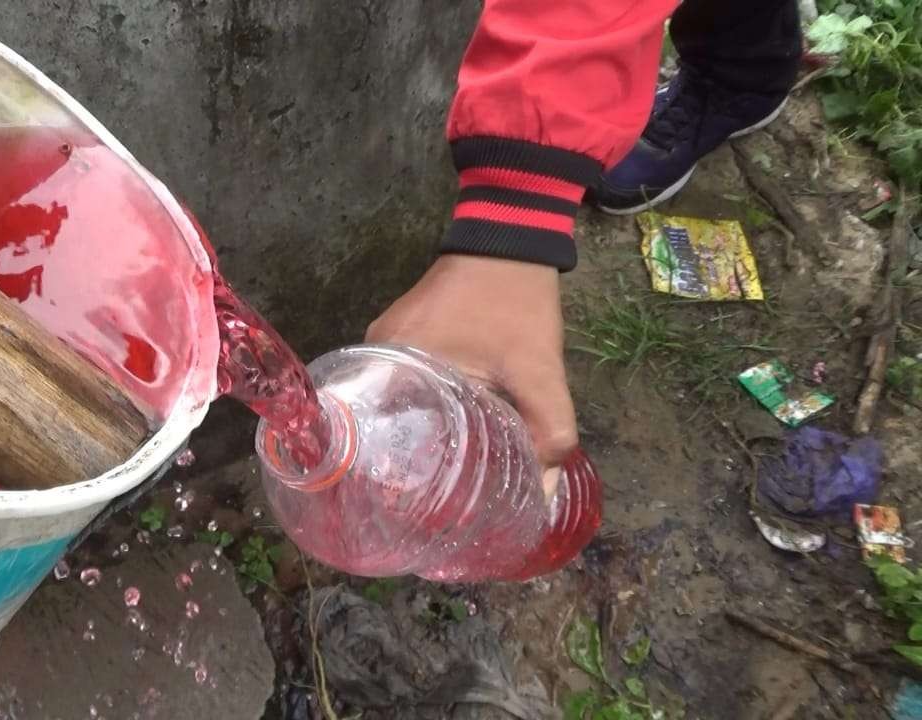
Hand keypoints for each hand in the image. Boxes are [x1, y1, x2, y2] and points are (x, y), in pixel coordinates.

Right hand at [366, 255, 576, 496]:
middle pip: (383, 425)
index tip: (424, 509)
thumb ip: (548, 432)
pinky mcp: (398, 342)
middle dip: (412, 465)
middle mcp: (375, 357)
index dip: (402, 476)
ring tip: (442, 480)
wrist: (509, 240)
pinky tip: (445, 437)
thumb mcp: (539, 371)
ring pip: (394, 409)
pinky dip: (422, 412)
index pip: (377, 436)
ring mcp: (383, 348)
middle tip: (438, 503)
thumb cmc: (517, 304)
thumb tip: (542, 497)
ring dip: (418, 437)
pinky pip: (402, 389)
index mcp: (396, 362)